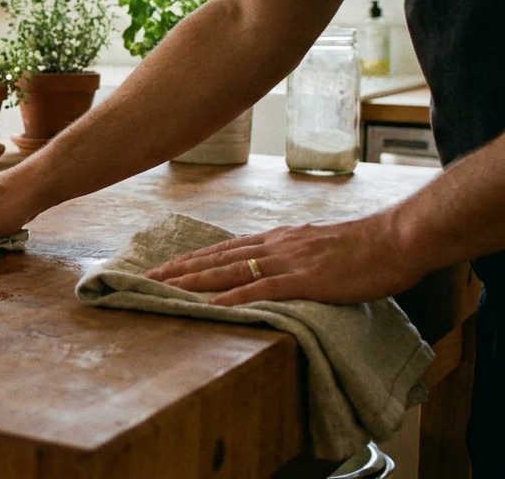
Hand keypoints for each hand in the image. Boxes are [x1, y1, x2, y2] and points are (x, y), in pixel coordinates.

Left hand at [144, 216, 422, 305]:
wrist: (395, 239)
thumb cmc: (366, 245)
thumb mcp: (320, 244)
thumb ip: (296, 252)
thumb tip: (281, 261)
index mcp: (279, 239)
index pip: (226, 249)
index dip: (195, 258)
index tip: (169, 264)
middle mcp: (275, 246)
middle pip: (217, 258)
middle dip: (181, 268)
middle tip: (148, 276)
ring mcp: (287, 262)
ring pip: (229, 271)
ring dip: (194, 280)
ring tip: (164, 287)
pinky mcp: (304, 280)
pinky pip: (261, 289)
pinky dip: (233, 297)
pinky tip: (211, 304)